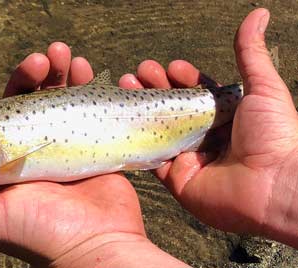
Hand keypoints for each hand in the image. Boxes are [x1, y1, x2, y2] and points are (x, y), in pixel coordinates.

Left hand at [0, 42, 186, 266]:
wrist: (96, 245)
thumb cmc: (40, 234)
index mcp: (1, 164)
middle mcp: (28, 150)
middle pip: (22, 101)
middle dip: (25, 75)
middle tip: (37, 60)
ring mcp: (61, 144)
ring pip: (54, 98)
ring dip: (56, 71)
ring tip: (61, 54)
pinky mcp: (90, 142)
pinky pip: (86, 106)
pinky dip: (84, 83)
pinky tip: (82, 66)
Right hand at [120, 8, 297, 247]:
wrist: (274, 186)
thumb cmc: (274, 135)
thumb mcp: (263, 88)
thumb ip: (250, 54)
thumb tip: (257, 14)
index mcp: (225, 115)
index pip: (196, 93)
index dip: (182, 78)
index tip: (172, 67)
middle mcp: (206, 135)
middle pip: (173, 108)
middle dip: (155, 88)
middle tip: (139, 72)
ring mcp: (190, 156)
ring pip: (158, 129)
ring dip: (141, 109)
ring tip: (126, 85)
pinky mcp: (177, 177)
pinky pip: (152, 158)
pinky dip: (137, 141)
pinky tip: (124, 121)